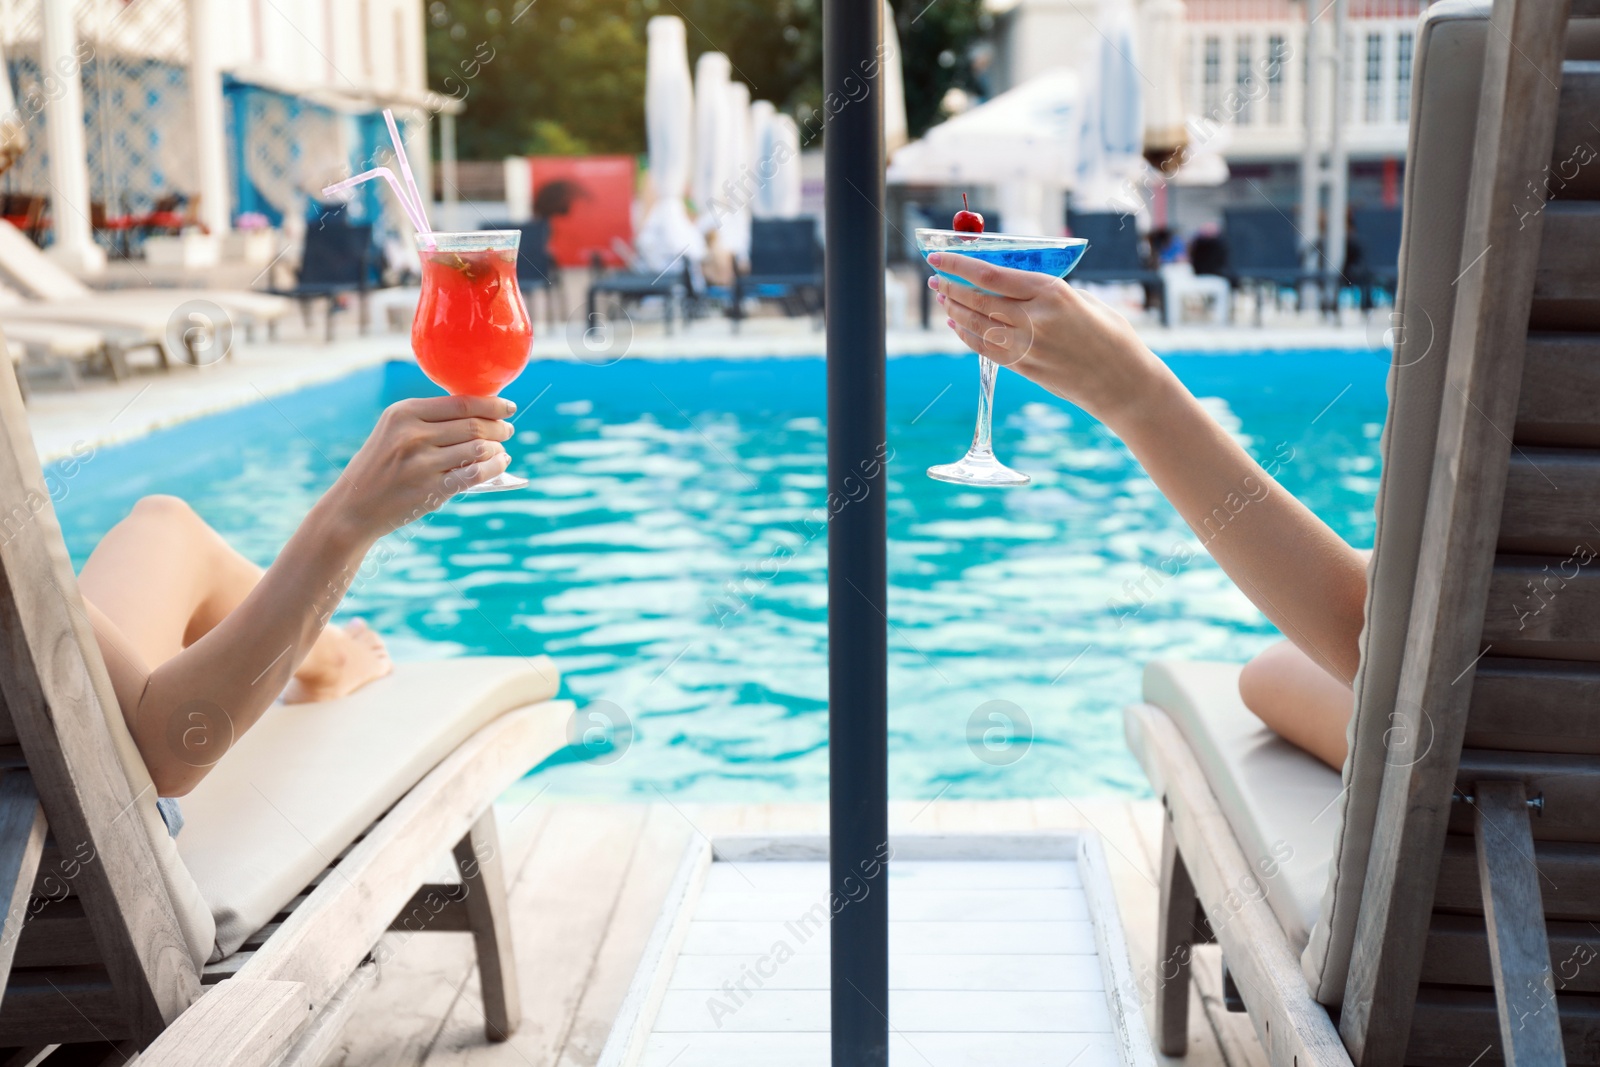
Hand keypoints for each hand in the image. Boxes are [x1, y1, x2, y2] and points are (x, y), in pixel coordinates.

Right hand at [324, 394, 515, 543]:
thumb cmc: (382, 465)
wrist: (354, 506)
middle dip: (499, 428)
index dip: (492, 404)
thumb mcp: (395, 430)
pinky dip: (495, 468)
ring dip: (498, 449)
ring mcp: (421, 463)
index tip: (508, 406)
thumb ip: (431, 419)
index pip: (461, 403)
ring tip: (502, 451)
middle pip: (473, 426)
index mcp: (404, 413)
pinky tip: (501, 464)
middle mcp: (412, 434)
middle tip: (508, 430)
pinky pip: (475, 475)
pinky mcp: (430, 490)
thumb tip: (482, 412)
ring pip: (478, 449)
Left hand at [928, 252, 1169, 427]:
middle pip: (977, 299)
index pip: (990, 275)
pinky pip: (985, 349)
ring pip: (976, 324)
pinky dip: (966, 335)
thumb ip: (1045, 292)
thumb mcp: (1082, 300)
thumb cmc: (1110, 335)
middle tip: (936, 278)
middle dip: (950, 287)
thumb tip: (1009, 283)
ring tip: (942, 299)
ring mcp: (1027, 347)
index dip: (958, 266)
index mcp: (1051, 292)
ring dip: (954, 310)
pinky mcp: (1024, 368)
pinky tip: (957, 325)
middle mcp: (1034, 319)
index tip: (938, 257)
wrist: (1124, 383)